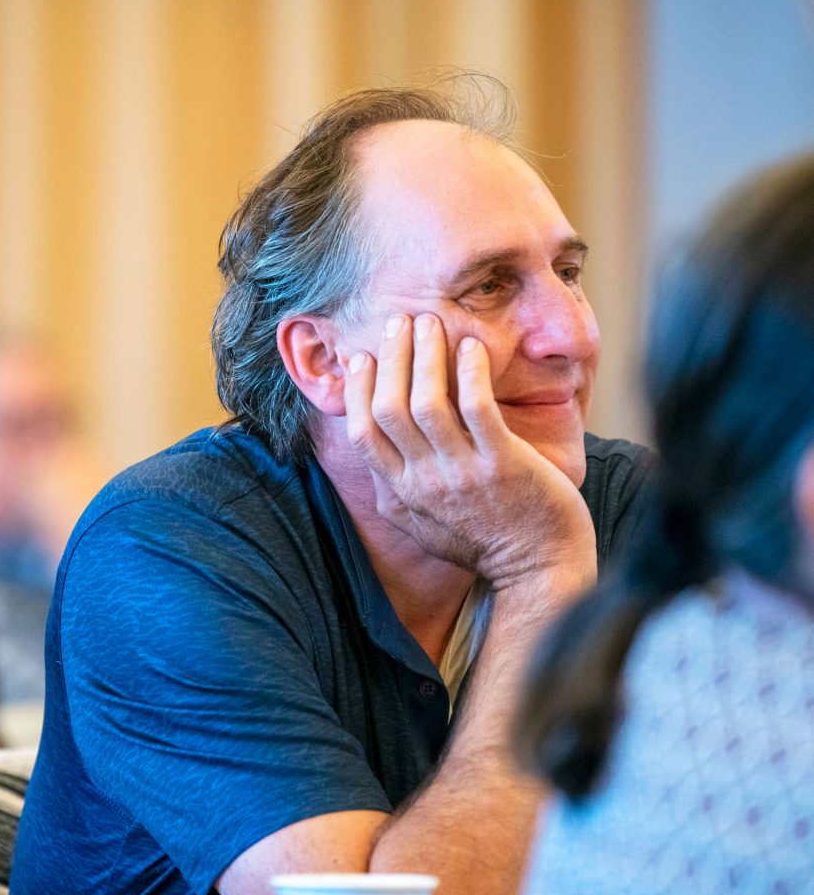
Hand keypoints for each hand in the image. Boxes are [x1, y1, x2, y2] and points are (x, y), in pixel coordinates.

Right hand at [343, 313, 595, 589]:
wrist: (538, 571)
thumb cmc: (481, 543)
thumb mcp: (423, 526)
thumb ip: (395, 493)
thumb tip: (373, 458)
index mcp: (402, 494)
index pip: (363, 433)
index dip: (358, 389)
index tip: (363, 356)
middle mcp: (425, 483)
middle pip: (390, 409)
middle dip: (391, 358)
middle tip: (399, 322)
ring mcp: (463, 474)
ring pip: (427, 403)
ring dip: (425, 356)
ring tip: (430, 323)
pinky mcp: (504, 466)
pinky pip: (478, 409)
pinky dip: (470, 373)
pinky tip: (472, 347)